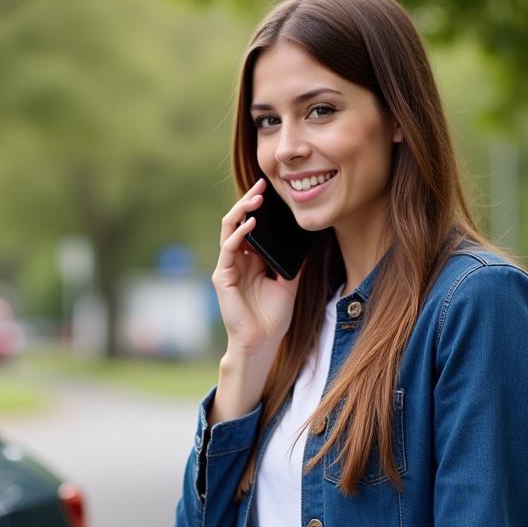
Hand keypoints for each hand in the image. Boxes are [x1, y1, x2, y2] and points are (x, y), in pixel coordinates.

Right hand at [213, 177, 300, 357]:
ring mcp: (227, 268)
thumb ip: (292, 261)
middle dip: (248, 201)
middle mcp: (237, 261)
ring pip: (229, 229)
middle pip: (238, 222)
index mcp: (250, 261)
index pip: (251, 226)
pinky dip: (239, 234)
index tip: (273, 190)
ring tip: (256, 198)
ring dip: (242, 211)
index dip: (259, 208)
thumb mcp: (289, 282)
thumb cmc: (273, 317)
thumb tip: (305, 239)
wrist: (262, 342)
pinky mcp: (222, 277)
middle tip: (262, 184)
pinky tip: (251, 224)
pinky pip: (228, 249)